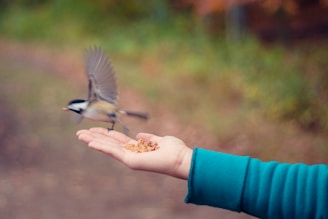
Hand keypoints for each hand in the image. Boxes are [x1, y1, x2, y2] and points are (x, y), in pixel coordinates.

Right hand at [76, 127, 192, 179]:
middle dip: (95, 137)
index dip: (106, 134)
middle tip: (81, 132)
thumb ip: (149, 138)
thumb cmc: (174, 151)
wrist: (181, 159)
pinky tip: (91, 142)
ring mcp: (130, 158)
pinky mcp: (130, 161)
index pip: (118, 140)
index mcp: (138, 148)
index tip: (95, 129)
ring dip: (94, 141)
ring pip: (108, 148)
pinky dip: (101, 147)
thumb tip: (140, 135)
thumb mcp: (160, 140)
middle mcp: (132, 154)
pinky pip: (113, 152)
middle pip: (109, 144)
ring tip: (80, 136)